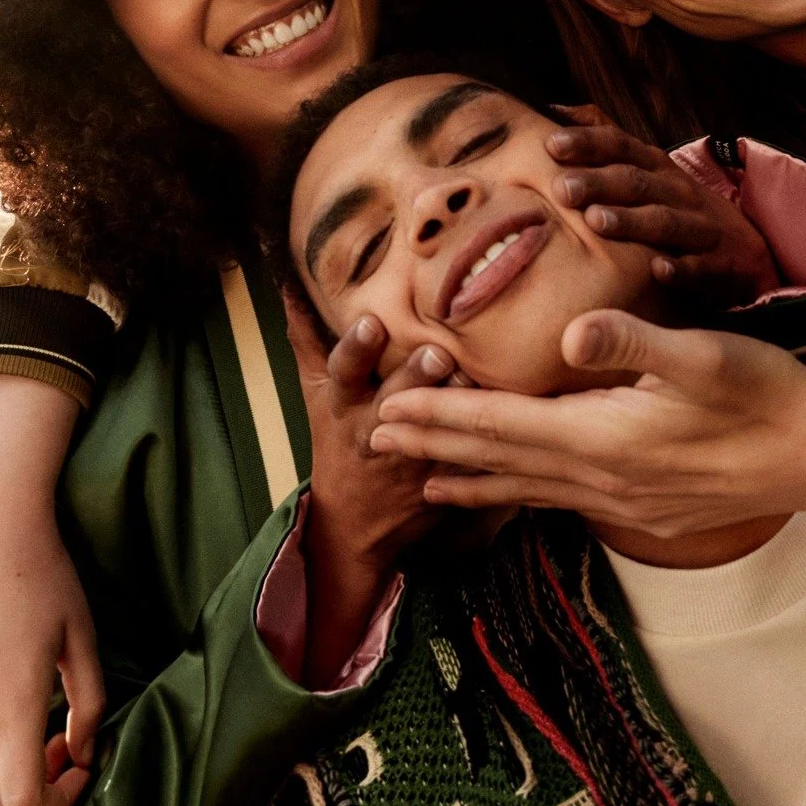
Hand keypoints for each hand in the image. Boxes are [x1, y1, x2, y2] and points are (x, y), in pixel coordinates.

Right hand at [0, 375, 100, 805]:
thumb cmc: (46, 575)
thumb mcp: (82, 638)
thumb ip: (89, 704)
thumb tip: (82, 751)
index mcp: (13, 701)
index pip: (21, 798)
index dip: (56, 803)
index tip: (80, 771)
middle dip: (30, 792)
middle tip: (62, 747)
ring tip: (29, 729)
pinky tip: (1, 700)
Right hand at [285, 296, 454, 686]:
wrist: (353, 522)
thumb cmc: (337, 439)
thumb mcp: (317, 392)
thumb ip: (307, 338)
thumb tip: (289, 283)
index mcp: (343, 402)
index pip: (344, 372)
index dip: (357, 350)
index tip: (372, 323)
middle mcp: (373, 429)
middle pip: (394, 400)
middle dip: (416, 377)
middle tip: (439, 352)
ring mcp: (410, 458)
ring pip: (437, 431)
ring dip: (458, 407)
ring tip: (479, 377)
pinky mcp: (444, 481)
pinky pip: (470, 461)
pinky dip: (492, 442)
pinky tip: (516, 419)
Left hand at [371, 310, 805, 539]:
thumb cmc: (765, 393)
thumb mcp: (703, 355)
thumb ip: (633, 342)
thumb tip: (572, 332)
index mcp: (606, 437)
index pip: (502, 426)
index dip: (441, 417)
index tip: (387, 410)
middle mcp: (604, 479)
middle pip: (501, 461)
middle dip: (436, 448)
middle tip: (375, 439)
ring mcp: (624, 499)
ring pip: (528, 489)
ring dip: (472, 479)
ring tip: (423, 482)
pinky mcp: (646, 506)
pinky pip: (562, 499)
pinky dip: (522, 493)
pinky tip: (516, 491)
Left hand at [546, 107, 777, 305]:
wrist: (743, 244)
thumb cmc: (675, 203)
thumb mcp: (646, 167)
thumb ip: (604, 139)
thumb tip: (552, 110)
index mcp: (655, 166)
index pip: (620, 146)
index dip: (588, 143)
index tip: (551, 144)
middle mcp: (676, 191)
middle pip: (636, 182)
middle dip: (599, 183)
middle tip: (562, 188)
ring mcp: (698, 227)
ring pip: (663, 222)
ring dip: (630, 221)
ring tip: (596, 221)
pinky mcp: (716, 263)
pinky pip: (698, 266)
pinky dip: (679, 268)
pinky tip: (658, 270)